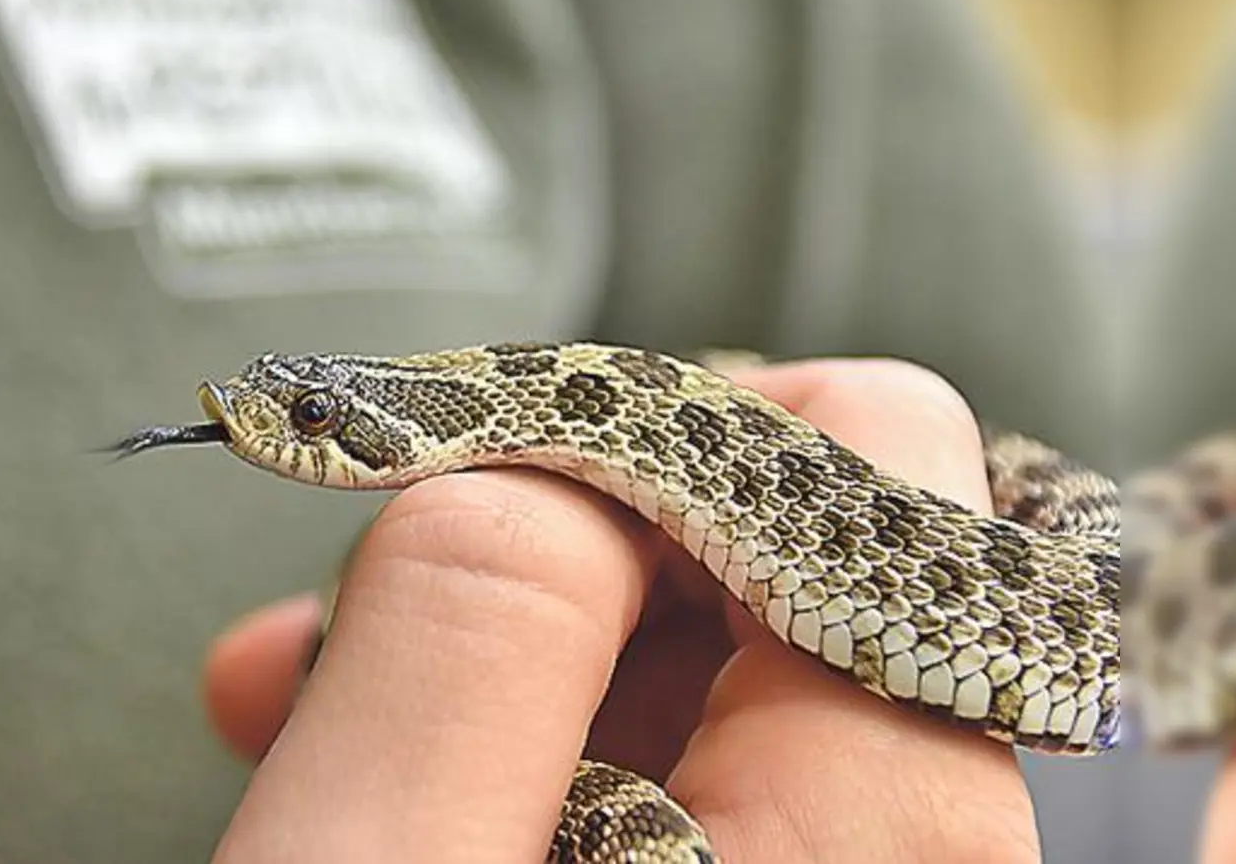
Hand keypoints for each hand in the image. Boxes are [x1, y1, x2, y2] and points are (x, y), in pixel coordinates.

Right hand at [203, 359, 1040, 862]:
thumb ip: (481, 620)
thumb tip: (520, 456)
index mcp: (881, 820)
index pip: (866, 442)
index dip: (638, 414)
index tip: (452, 474)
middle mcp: (923, 837)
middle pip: (774, 541)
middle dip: (537, 535)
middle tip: (344, 598)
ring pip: (706, 644)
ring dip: (503, 637)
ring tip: (313, 691)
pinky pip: (683, 749)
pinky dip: (530, 728)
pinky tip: (391, 750)